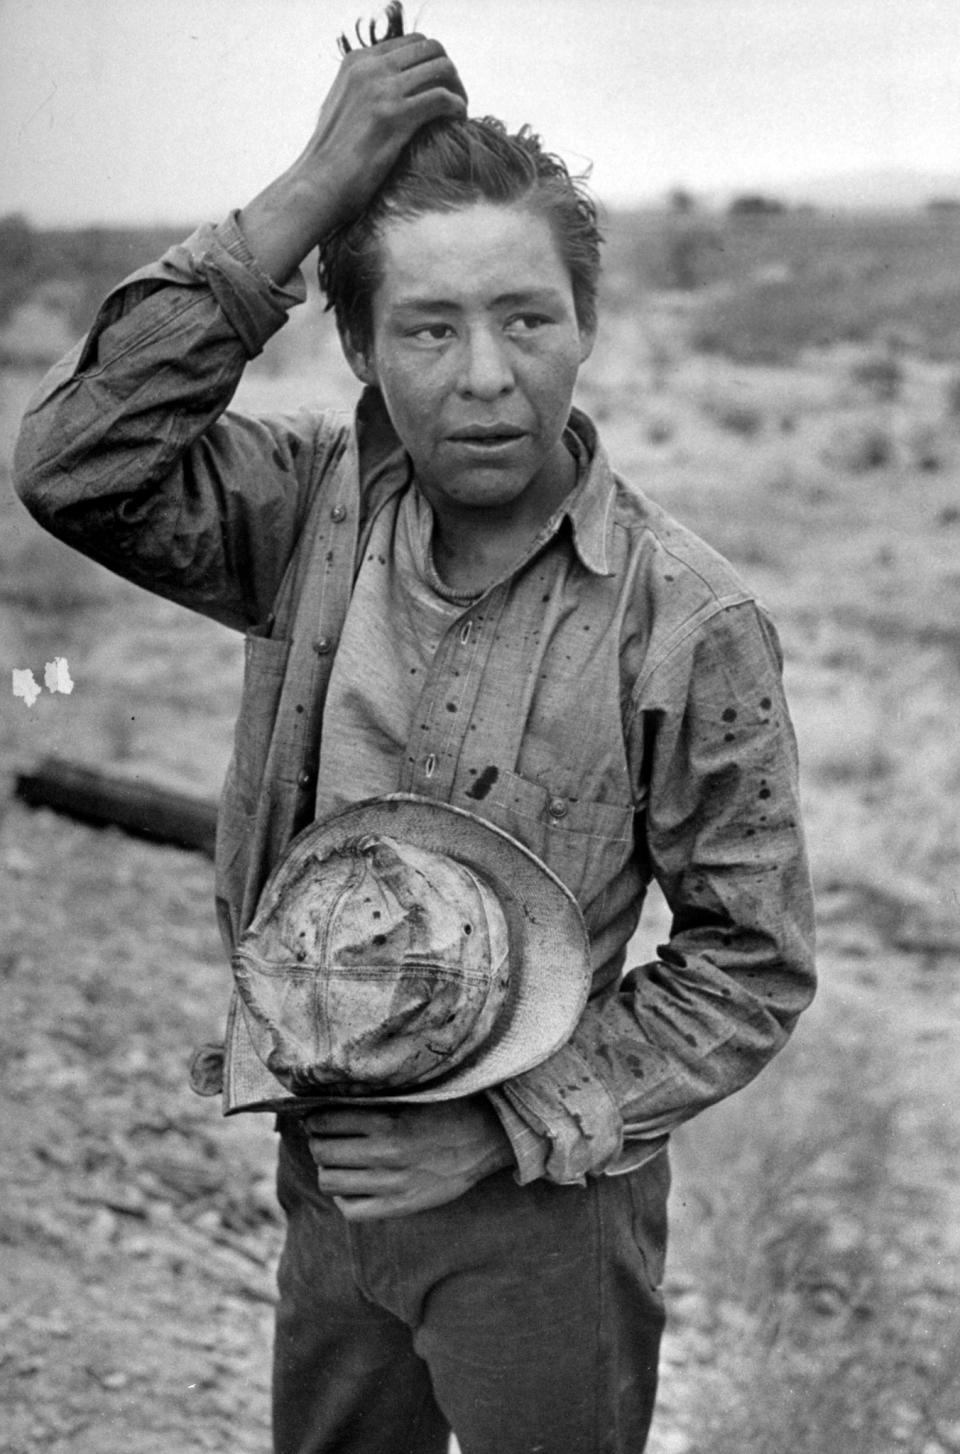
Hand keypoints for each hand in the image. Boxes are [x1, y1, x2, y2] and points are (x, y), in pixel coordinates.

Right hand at [241, 33, 467, 282]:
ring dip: (458, 91)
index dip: (433, 64)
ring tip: (459, 114)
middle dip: (450, 74)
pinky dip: (457, 108)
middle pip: (432, 50)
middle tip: (455, 101)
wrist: (318, 185)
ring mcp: (381, 90)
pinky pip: (442, 98)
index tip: (440, 89)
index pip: (413, 43)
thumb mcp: (343, 107)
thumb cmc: (330, 158)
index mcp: (358, 60)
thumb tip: (394, 88)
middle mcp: (370, 67)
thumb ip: (365, 88)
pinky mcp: (394, 117)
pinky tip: (458, 123)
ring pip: (442, 70)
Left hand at [303, 1097, 512, 1219]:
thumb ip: (376, 1100)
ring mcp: (392, 1182)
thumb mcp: (411, 1096)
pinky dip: (343, 1197)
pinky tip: (350, 1186)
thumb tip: (333, 1101)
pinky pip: (351, 1210)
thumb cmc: (448, 1110)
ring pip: (330, 1181)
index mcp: (388, 1120)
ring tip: (334, 1162)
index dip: (313, 1119)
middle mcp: (386, 1152)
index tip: (314, 1118)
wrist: (486, 1138)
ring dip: (326, 1169)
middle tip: (320, 1139)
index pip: (326, 1120)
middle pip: (322, 1151)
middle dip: (316, 1142)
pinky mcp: (400, 1206)